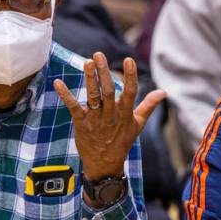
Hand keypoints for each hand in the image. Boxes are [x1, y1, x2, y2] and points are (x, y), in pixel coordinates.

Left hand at [53, 52, 165, 182]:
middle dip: (103, 72)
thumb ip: (148, 106)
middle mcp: (110, 115)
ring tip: (87, 62)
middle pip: (107, 91)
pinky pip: (73, 107)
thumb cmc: (122, 141)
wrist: (105, 165)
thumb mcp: (137, 124)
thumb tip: (162, 92)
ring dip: (89, 79)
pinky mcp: (81, 123)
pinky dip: (65, 95)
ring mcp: (95, 120)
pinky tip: (58, 83)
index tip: (129, 60)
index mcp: (125, 114)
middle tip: (99, 55)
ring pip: (92, 97)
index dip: (130, 76)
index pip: (130, 93)